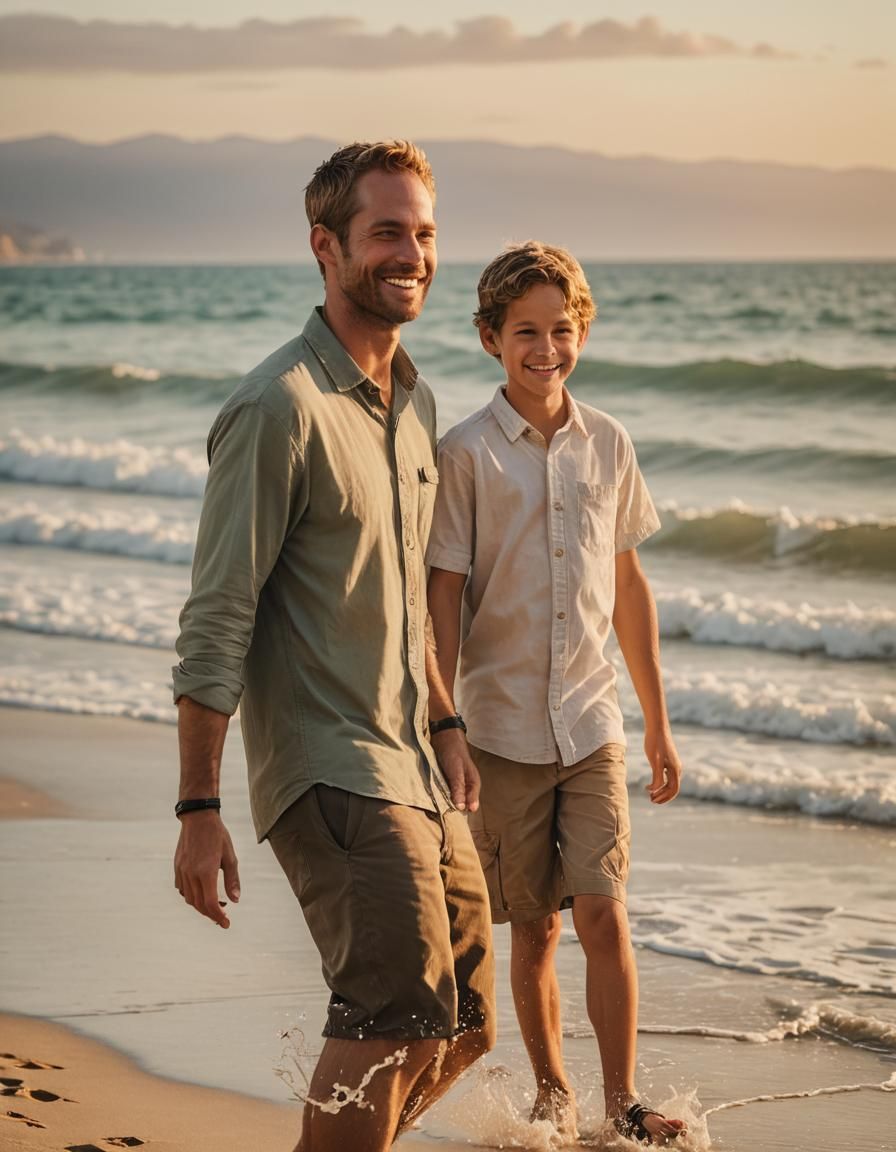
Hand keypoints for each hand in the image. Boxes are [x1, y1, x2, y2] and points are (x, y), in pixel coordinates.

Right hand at [174, 811, 240, 927]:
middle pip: (199, 905)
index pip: (211, 904)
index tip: (226, 924)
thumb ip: (232, 879)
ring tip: (216, 904)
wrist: (198, 818)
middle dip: (211, 915)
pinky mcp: (177, 867)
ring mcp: (182, 871)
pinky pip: (182, 889)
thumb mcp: (230, 856)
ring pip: (189, 899)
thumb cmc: (217, 835)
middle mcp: (191, 874)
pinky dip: (192, 896)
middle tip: (222, 918)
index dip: (218, 917)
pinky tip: (202, 892)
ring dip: (201, 906)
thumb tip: (235, 900)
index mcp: (206, 872)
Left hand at [430, 728, 480, 811]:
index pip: (471, 805)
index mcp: (474, 784)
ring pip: (453, 799)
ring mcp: (457, 784)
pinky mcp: (448, 781)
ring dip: (446, 802)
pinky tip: (435, 799)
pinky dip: (441, 795)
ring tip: (438, 806)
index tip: (453, 814)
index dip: (462, 810)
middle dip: (454, 807)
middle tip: (444, 812)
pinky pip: (446, 792)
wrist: (443, 736)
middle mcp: (467, 786)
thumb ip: (458, 788)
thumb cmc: (453, 751)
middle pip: (462, 803)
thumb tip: (461, 808)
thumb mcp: (456, 771)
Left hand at [644, 726, 681, 804]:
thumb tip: (654, 790)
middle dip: (662, 796)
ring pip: (670, 783)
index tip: (652, 800)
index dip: (664, 798)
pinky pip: (667, 776)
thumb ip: (657, 777)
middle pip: (672, 788)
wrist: (657, 727)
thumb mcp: (655, 761)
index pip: (673, 790)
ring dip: (661, 790)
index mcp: (675, 770)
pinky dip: (661, 783)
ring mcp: (673, 764)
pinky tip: (652, 783)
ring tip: (650, 793)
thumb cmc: (655, 743)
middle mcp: (677, 768)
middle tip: (650, 799)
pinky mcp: (668, 760)